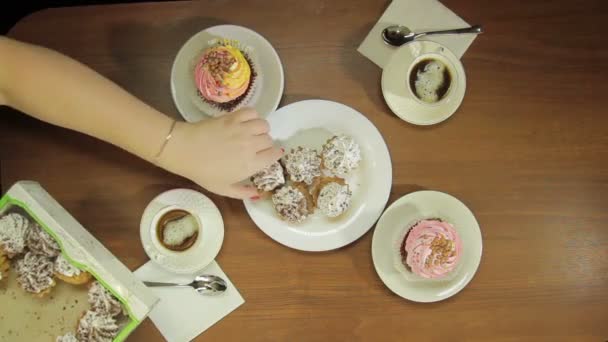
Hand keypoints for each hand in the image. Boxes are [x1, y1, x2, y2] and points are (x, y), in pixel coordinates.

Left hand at [158, 108, 282, 198]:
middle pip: (269, 140)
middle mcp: (251, 145)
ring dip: (261, 129)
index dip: (274, 155)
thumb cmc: (203, 172)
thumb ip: (243, 193)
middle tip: (256, 147)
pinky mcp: (233, 118)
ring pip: (264, 125)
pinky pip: (252, 112)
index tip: (268, 155)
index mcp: (251, 164)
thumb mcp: (223, 189)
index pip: (274, 155)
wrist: (185, 150)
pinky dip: (253, 116)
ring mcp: (242, 129)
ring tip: (253, 133)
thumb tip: (258, 194)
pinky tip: (246, 122)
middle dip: (266, 144)